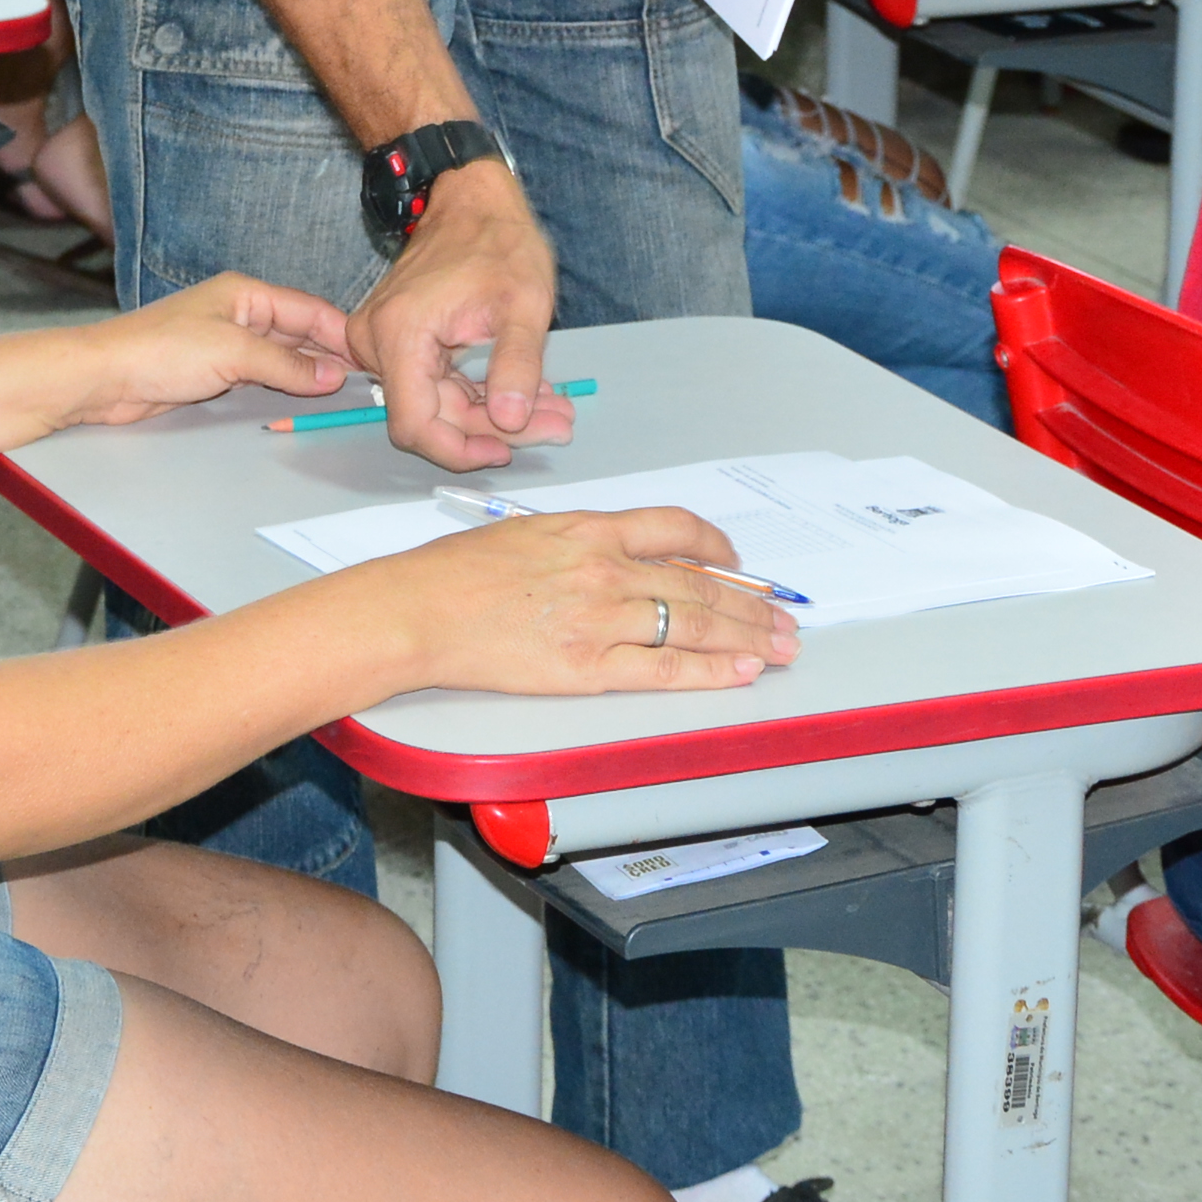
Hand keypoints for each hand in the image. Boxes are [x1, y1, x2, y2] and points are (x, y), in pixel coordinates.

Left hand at [55, 273, 356, 428]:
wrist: (105, 379)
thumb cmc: (161, 352)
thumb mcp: (233, 354)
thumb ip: (286, 364)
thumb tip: (333, 375)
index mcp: (246, 293)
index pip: (309, 309)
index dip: (342, 332)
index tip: (373, 357)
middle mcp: (240, 312)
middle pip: (298, 331)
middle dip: (330, 354)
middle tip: (367, 380)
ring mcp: (227, 343)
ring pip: (282, 355)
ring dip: (308, 372)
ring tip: (344, 393)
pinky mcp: (215, 371)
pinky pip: (261, 375)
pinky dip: (283, 385)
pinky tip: (302, 398)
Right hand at [350, 164, 567, 470]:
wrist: (473, 198)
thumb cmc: (498, 238)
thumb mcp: (524, 302)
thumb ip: (516, 364)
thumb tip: (509, 421)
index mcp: (399, 334)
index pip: (415, 425)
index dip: (460, 449)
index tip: (507, 449)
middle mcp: (377, 341)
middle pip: (431, 417)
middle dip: (492, 429)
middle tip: (556, 422)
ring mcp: (383, 340)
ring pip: (437, 403)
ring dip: (492, 413)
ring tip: (553, 408)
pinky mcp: (400, 339)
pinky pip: (436, 382)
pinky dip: (479, 392)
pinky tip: (525, 391)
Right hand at [369, 504, 796, 694]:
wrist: (416, 610)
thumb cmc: (452, 572)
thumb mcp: (525, 531)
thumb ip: (578, 542)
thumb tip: (616, 555)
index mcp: (589, 528)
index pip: (675, 529)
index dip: (717, 547)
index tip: (738, 564)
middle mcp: (605, 568)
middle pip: (698, 582)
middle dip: (751, 603)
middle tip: (785, 618)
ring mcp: (600, 618)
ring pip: (693, 624)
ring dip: (746, 638)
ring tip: (780, 648)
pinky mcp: (587, 667)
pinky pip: (665, 670)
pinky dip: (710, 671)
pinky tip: (739, 673)